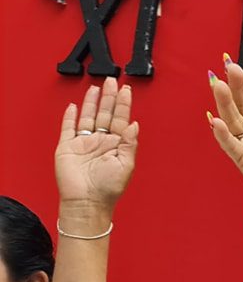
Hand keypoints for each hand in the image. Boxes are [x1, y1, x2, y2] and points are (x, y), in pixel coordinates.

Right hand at [53, 78, 138, 213]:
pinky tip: (73, 106)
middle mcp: (101, 141)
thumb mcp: (126, 165)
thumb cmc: (108, 188)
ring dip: (92, 102)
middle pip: (105, 114)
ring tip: (97, 87)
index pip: (121, 119)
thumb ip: (130, 143)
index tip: (127, 89)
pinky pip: (68, 128)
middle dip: (109, 97)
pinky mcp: (67, 147)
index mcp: (116, 145)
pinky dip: (70, 117)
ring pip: (88, 117)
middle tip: (112, 80)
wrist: (87, 202)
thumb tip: (135, 124)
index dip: (123, 104)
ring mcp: (84, 143)